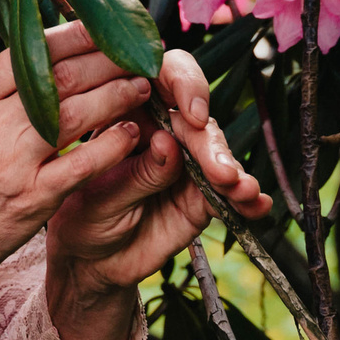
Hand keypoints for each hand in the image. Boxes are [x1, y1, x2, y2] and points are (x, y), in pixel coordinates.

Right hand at [0, 20, 156, 299]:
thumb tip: (43, 50)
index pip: (29, 51)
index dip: (75, 35)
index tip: (103, 27)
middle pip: (59, 77)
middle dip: (105, 60)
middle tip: (133, 54)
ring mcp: (10, 162)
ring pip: (75, 114)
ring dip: (116, 95)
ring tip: (139, 86)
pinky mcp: (32, 199)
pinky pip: (83, 163)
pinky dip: (112, 144)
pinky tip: (130, 132)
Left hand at [45, 47, 272, 296]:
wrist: (90, 263)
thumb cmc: (82, 217)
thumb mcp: (97, 197)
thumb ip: (134, 173)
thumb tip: (168, 142)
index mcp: (128, 111)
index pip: (160, 77)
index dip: (183, 83)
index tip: (192, 112)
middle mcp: (162, 129)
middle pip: (197, 119)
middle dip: (212, 145)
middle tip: (220, 173)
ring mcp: (187, 162)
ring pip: (218, 152)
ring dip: (235, 170)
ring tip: (243, 192)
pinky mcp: (202, 194)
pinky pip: (231, 191)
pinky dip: (248, 198)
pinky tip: (258, 206)